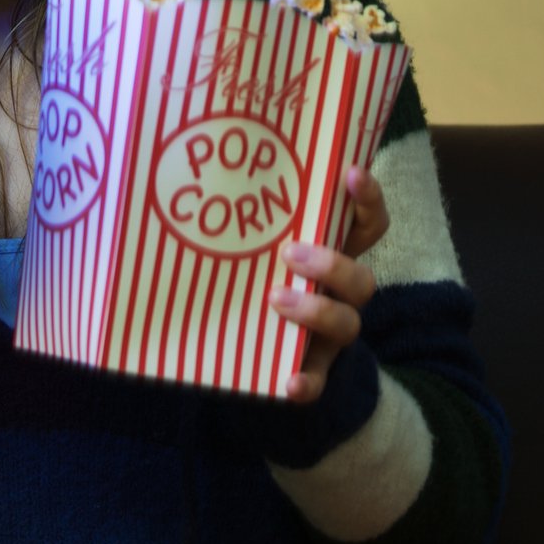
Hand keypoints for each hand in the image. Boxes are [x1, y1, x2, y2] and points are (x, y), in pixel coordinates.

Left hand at [267, 164, 388, 403]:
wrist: (267, 346)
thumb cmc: (259, 275)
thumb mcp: (259, 244)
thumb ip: (245, 215)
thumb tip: (174, 159)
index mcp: (334, 254)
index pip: (368, 223)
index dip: (369, 198)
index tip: (351, 173)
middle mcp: (341, 293)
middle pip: (363, 278)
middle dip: (331, 263)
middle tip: (288, 252)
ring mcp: (331, 333)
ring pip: (348, 323)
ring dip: (316, 310)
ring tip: (274, 299)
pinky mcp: (314, 368)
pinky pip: (320, 381)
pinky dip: (308, 383)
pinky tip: (289, 384)